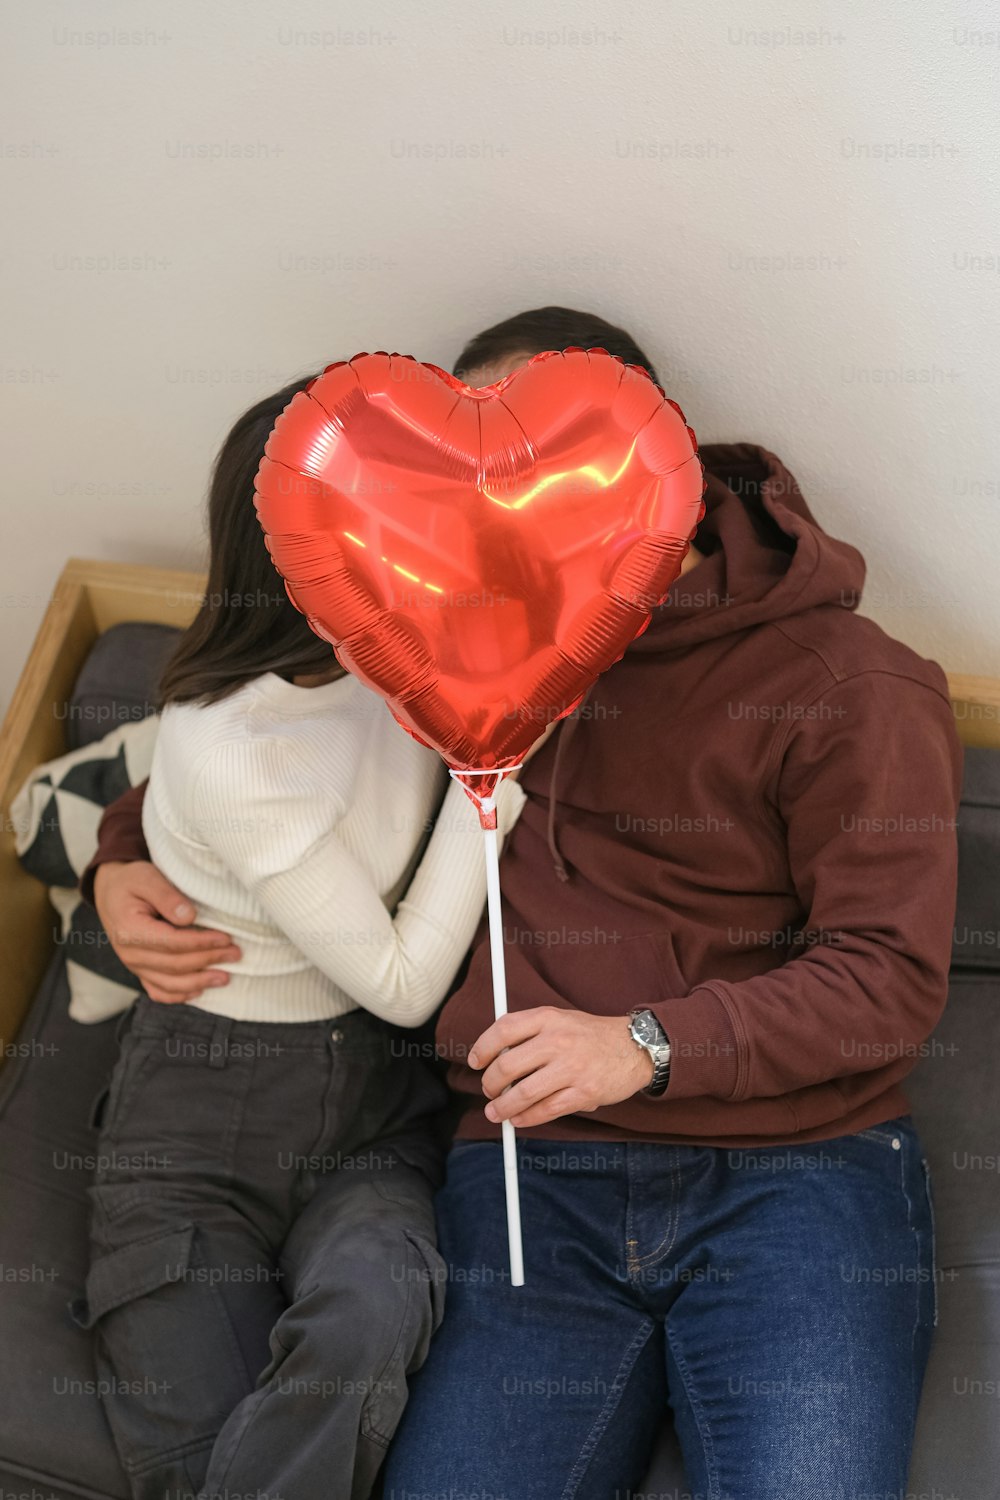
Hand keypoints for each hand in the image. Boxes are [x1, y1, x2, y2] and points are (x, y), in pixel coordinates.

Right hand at [93, 861, 240, 1002]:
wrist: (110, 891)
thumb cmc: (131, 881)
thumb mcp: (147, 877)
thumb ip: (167, 896)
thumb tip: (189, 917)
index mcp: (130, 930)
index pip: (172, 943)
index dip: (201, 943)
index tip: (226, 938)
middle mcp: (129, 953)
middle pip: (175, 965)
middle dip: (208, 960)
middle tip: (235, 954)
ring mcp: (133, 965)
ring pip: (169, 983)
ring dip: (199, 982)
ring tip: (225, 977)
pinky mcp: (139, 970)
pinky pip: (158, 991)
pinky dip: (179, 995)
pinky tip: (199, 991)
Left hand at [467, 1006, 653, 1128]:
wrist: (634, 1047)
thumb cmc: (591, 1035)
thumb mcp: (560, 1019)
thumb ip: (530, 1032)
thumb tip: (495, 1055)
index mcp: (548, 1018)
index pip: (503, 1029)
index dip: (482, 1047)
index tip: (475, 1062)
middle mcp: (558, 1040)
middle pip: (507, 1065)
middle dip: (490, 1083)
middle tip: (488, 1090)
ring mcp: (571, 1068)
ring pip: (523, 1093)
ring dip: (503, 1107)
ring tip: (496, 1112)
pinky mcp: (583, 1093)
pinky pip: (546, 1110)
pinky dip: (526, 1118)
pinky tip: (519, 1119)